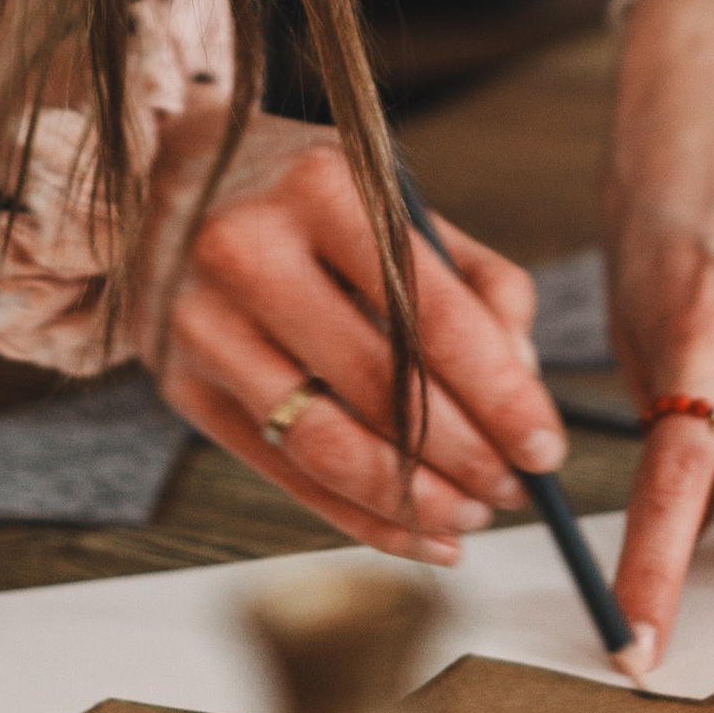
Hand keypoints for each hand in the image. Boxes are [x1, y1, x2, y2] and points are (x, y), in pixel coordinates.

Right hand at [139, 107, 569, 563]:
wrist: (167, 176)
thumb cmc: (304, 193)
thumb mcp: (394, 198)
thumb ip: (475, 280)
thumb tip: (523, 380)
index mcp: (320, 189)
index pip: (432, 318)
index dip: (501, 395)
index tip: (546, 445)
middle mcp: (248, 251)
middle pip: (382, 390)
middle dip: (468, 457)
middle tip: (518, 488)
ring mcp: (201, 324)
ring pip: (327, 447)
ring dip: (415, 502)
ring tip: (473, 515)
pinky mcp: (179, 386)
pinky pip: (283, 475)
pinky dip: (360, 521)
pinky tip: (419, 536)